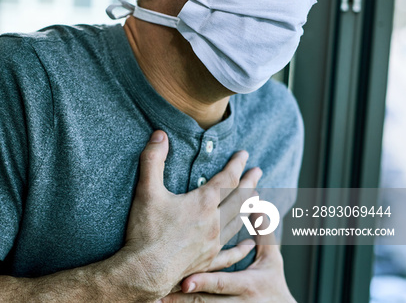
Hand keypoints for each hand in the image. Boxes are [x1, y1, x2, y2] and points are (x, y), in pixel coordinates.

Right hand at [121, 131, 261, 298]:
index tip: (245, 154)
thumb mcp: (146, 190)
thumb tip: (159, 134)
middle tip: (259, 172)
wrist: (146, 271)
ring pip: (239, 222)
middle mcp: (214, 222)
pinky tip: (250, 244)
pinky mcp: (208, 261)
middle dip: (250, 183)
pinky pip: (232, 253)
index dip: (236, 165)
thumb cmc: (147, 231)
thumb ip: (153, 160)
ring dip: (250, 207)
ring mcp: (213, 244)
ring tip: (257, 198)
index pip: (227, 178)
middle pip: (239, 199)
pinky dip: (242, 247)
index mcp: (203, 203)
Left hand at [160, 220, 294, 301]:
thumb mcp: (271, 259)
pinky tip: (161, 302)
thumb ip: (263, 231)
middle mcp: (233, 302)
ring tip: (153, 300)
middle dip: (181, 300)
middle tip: (159, 294)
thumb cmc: (272, 282)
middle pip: (203, 301)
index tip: (184, 281)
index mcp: (246, 285)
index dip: (203, 282)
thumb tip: (255, 200)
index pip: (221, 282)